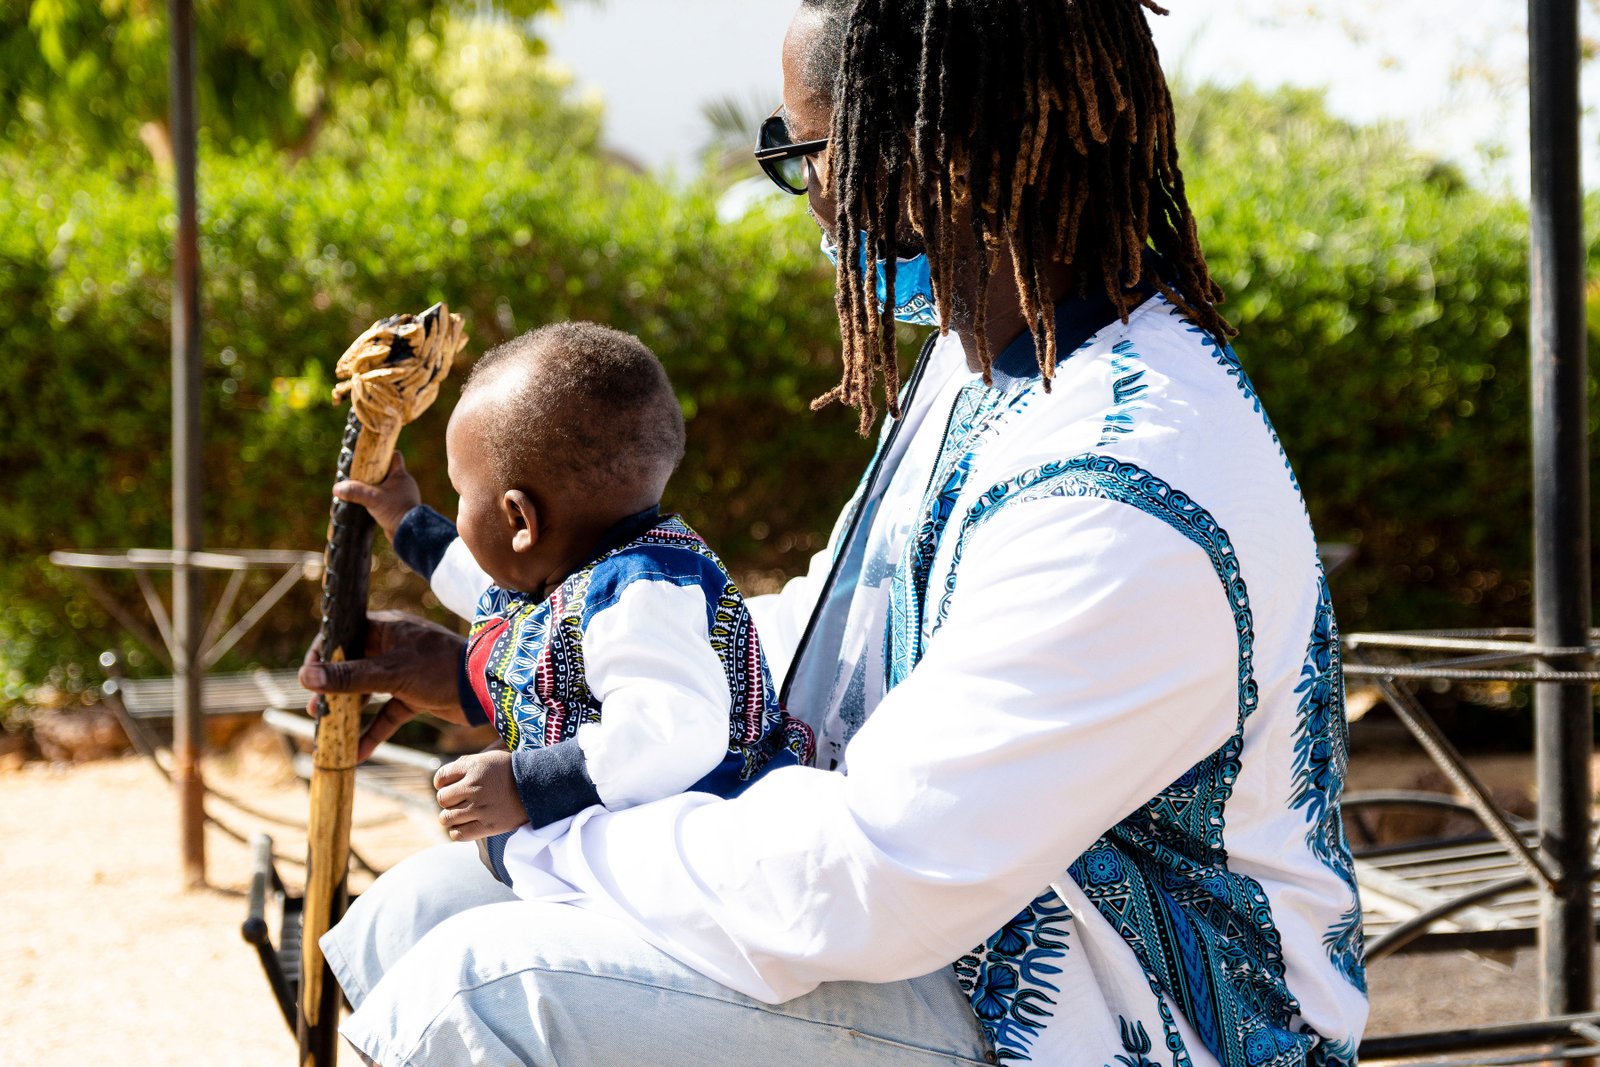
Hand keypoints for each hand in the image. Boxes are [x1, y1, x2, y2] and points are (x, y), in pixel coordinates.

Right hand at [299, 610, 468, 761]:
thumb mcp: (390, 673)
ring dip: (349, 711)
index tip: (307, 677)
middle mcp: (393, 647)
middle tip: (315, 710)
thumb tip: (305, 677)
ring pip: (368, 692)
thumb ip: (349, 677)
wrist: (486, 690)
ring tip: (327, 730)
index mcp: (386, 628)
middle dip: (332, 689)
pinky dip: (374, 731)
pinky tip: (358, 754)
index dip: (322, 654)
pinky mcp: (415, 695)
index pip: (343, 634)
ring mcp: (404, 672)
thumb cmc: (440, 669)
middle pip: (352, 666)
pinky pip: (388, 714)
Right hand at [333, 452, 421, 542]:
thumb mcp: (372, 498)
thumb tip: (337, 488)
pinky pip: (387, 498)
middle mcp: (404, 483)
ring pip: (386, 486)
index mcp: (401, 475)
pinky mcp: (400, 507)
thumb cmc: (395, 510)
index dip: (382, 454)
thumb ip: (355, 491)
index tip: (369, 457)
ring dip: (375, 487)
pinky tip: (368, 503)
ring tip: (361, 490)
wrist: (409, 532)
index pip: (394, 456)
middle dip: (374, 473)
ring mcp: (403, 495)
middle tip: (359, 475)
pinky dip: (378, 499)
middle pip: (387, 471)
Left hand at [434, 750, 528, 840]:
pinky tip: (464, 825)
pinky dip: (456, 832)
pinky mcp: (488, 826)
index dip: (442, 783)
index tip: (450, 786)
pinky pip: (458, 834)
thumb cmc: (511, 771)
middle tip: (458, 801)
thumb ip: (465, 764)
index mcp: (473, 767)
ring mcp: (480, 808)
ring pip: (446, 818)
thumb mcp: (489, 758)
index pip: (441, 778)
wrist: (539, 786)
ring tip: (460, 814)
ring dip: (450, 817)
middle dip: (447, 800)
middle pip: (442, 799)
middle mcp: (474, 787)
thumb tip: (443, 779)